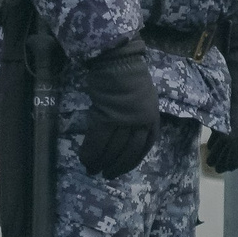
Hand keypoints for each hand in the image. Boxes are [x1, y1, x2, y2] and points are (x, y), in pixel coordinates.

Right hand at [77, 39, 158, 178]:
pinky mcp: (106, 118)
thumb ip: (137, 117)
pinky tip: (85, 159)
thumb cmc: (129, 76)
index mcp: (152, 117)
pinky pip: (97, 141)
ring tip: (93, 169)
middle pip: (129, 151)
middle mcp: (142, 122)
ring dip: (102, 162)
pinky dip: (90, 153)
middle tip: (106, 174)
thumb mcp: (143, 99)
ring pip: (113, 149)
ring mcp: (125, 121)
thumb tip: (125, 132)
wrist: (118, 62)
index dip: (133, 160)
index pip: (145, 146)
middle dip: (117, 166)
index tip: (123, 168)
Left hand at [208, 26, 237, 172]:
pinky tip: (216, 140)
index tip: (224, 167)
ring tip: (214, 158)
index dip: (236, 155)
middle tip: (216, 167)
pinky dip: (225, 133)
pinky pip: (235, 121)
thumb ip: (233, 114)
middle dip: (230, 155)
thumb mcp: (236, 90)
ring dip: (226, 146)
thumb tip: (230, 139)